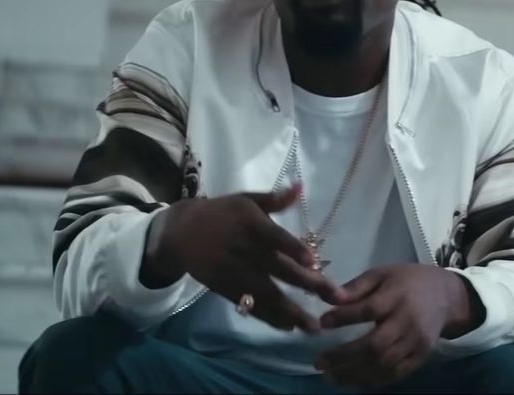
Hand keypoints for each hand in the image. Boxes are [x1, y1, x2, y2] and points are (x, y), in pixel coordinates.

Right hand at [141, 184, 344, 333]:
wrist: (179, 232)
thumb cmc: (221, 213)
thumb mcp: (245, 200)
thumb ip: (275, 200)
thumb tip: (301, 187)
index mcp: (249, 223)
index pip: (274, 237)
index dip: (294, 250)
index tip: (314, 263)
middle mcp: (243, 249)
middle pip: (278, 269)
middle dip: (307, 285)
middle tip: (334, 297)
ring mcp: (234, 272)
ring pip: (266, 294)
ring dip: (292, 311)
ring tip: (315, 326)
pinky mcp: (225, 289)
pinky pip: (250, 305)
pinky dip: (269, 317)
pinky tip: (290, 327)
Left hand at [312, 264, 478, 387]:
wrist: (447, 296)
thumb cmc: (408, 281)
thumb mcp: (383, 273)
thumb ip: (357, 286)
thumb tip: (330, 298)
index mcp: (397, 296)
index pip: (368, 310)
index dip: (344, 317)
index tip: (322, 323)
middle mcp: (408, 322)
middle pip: (375, 345)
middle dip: (344, 356)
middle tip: (319, 362)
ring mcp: (416, 343)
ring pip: (384, 364)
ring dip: (354, 373)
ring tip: (330, 376)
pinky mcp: (421, 357)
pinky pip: (396, 374)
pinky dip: (373, 380)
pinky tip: (354, 381)